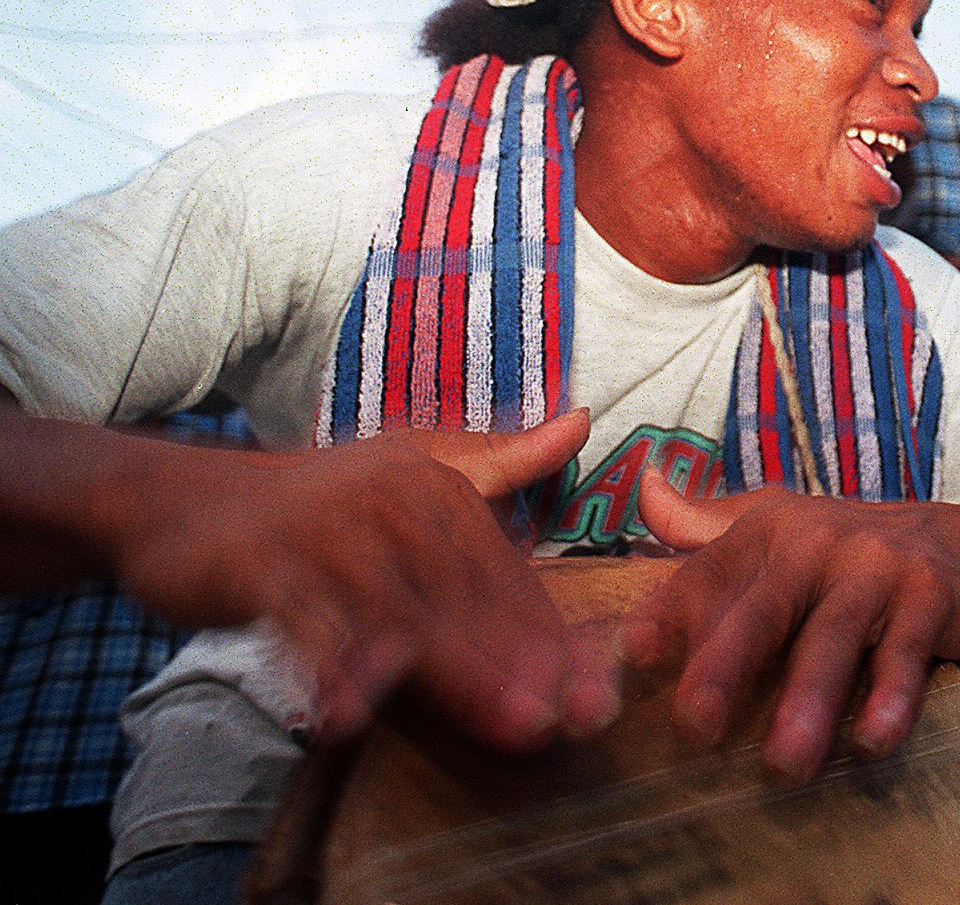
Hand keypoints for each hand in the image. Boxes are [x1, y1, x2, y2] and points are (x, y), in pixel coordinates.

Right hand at [101, 410, 616, 750]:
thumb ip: (499, 464)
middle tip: (563, 718)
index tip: (592, 695)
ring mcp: (328, 532)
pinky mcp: (264, 565)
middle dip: (522, 662)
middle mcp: (392, 502)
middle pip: (468, 596)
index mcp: (436, 488)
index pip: (506, 574)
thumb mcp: (411, 473)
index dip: (550, 637)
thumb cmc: (315, 506)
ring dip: (457, 673)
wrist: (183, 504)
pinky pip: (306, 625)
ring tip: (505, 722)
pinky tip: (347, 717)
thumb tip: (582, 421)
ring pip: (402, 615)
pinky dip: (328, 669)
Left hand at [621, 467, 959, 780]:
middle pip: (765, 608)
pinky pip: (907, 652)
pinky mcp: (929, 596)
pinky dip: (892, 695)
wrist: (956, 542)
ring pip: (835, 636)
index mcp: (769, 530)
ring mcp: (876, 567)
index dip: (670, 612)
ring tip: (785, 760)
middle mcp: (818, 542)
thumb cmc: (841, 553)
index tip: (633, 654)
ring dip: (809, 698)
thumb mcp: (775, 526)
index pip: (710, 573)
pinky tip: (874, 738)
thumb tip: (647, 490)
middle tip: (696, 725)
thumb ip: (703, 524)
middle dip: (728, 664)